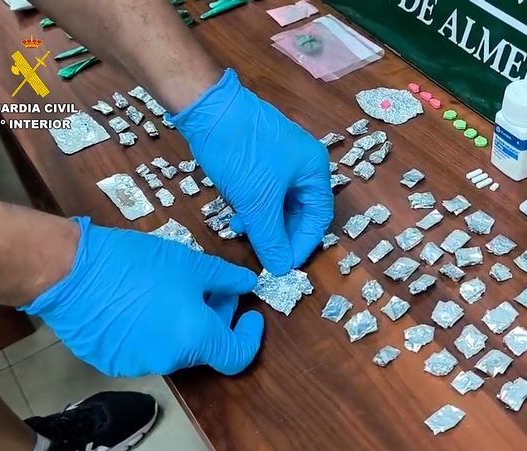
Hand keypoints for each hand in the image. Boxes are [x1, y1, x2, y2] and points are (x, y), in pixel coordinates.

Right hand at [18, 217, 263, 377]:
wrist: (72, 271)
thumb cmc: (137, 264)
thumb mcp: (192, 263)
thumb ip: (226, 279)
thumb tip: (247, 285)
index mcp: (195, 340)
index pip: (237, 356)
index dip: (249, 336)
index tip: (250, 315)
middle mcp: (169, 361)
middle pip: (204, 347)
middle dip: (213, 319)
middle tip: (208, 288)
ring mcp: (137, 365)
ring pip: (173, 347)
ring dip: (182, 323)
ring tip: (169, 289)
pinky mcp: (110, 361)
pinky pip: (142, 347)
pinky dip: (152, 329)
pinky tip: (139, 301)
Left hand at [168, 69, 333, 275]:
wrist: (207, 106)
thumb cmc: (241, 152)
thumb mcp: (257, 201)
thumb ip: (270, 238)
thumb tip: (281, 268)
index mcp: (313, 170)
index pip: (318, 217)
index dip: (303, 244)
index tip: (284, 265)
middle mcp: (303, 162)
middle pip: (300, 209)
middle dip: (281, 232)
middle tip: (264, 252)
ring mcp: (281, 155)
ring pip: (280, 200)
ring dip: (265, 220)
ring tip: (243, 230)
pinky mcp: (260, 152)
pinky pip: (265, 187)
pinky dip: (255, 204)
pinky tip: (238, 212)